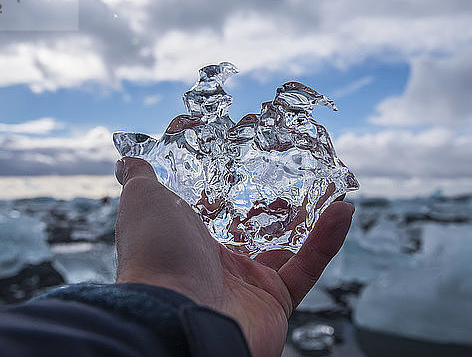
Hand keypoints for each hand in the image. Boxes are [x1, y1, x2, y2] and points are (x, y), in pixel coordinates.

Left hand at [114, 157, 353, 356]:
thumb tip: (127, 160)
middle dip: (276, 207)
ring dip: (311, 221)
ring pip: (287, 248)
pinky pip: (308, 268)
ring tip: (331, 190)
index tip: (248, 165)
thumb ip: (140, 179)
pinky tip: (344, 210)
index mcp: (188, 241)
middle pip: (254, 232)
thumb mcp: (143, 201)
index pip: (215, 213)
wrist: (173, 312)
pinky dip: (327, 241)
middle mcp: (217, 266)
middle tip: (295, 180)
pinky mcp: (276, 302)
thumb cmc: (155, 252)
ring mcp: (247, 285)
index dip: (231, 192)